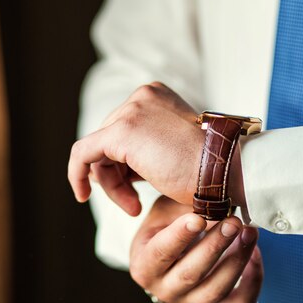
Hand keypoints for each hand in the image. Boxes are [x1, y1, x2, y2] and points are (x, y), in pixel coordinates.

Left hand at [67, 82, 206, 214]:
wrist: (225, 172)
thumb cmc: (208, 169)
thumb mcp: (172, 151)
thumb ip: (144, 150)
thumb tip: (110, 167)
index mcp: (157, 96)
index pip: (124, 129)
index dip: (122, 163)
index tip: (132, 188)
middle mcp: (143, 95)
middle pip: (109, 140)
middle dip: (116, 175)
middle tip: (133, 204)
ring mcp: (132, 110)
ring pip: (98, 150)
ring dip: (110, 184)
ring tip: (132, 207)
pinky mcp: (121, 131)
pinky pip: (82, 154)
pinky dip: (77, 175)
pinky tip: (82, 194)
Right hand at [131, 197, 262, 302]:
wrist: (173, 255)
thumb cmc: (167, 227)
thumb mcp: (165, 212)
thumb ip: (184, 208)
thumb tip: (215, 205)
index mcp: (144, 267)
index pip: (160, 253)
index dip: (179, 236)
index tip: (198, 218)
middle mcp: (165, 291)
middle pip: (191, 274)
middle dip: (215, 245)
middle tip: (233, 222)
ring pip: (218, 289)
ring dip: (237, 258)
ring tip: (249, 231)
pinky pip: (240, 302)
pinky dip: (253, 280)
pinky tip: (255, 253)